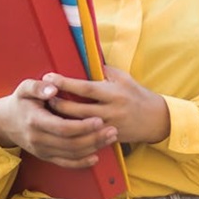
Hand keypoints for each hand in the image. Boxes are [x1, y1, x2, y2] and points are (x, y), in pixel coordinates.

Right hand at [0, 78, 117, 168]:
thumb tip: (53, 88)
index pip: (62, 128)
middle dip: (94, 138)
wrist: (5, 122)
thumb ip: (38, 86)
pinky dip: (81, 163)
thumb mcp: (24, 88)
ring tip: (110, 138)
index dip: (82, 126)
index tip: (99, 120)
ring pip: (71, 154)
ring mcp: (42, 150)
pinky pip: (65, 163)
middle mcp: (38, 139)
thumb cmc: (20, 101)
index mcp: (35, 120)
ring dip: (93, 148)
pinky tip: (95, 156)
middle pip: (70, 143)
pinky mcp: (45, 156)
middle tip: (112, 130)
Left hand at [44, 66, 170, 144]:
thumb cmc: (136, 94)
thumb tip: (83, 60)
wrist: (155, 119)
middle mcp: (110, 111)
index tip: (49, 77)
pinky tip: (60, 128)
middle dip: (58, 103)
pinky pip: (86, 137)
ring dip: (61, 119)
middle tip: (42, 96)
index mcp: (113, 93)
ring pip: (79, 126)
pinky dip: (72, 132)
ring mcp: (109, 127)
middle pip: (78, 109)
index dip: (65, 83)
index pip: (85, 88)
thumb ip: (103, 71)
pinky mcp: (108, 138)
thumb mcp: (123, 78)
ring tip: (46, 112)